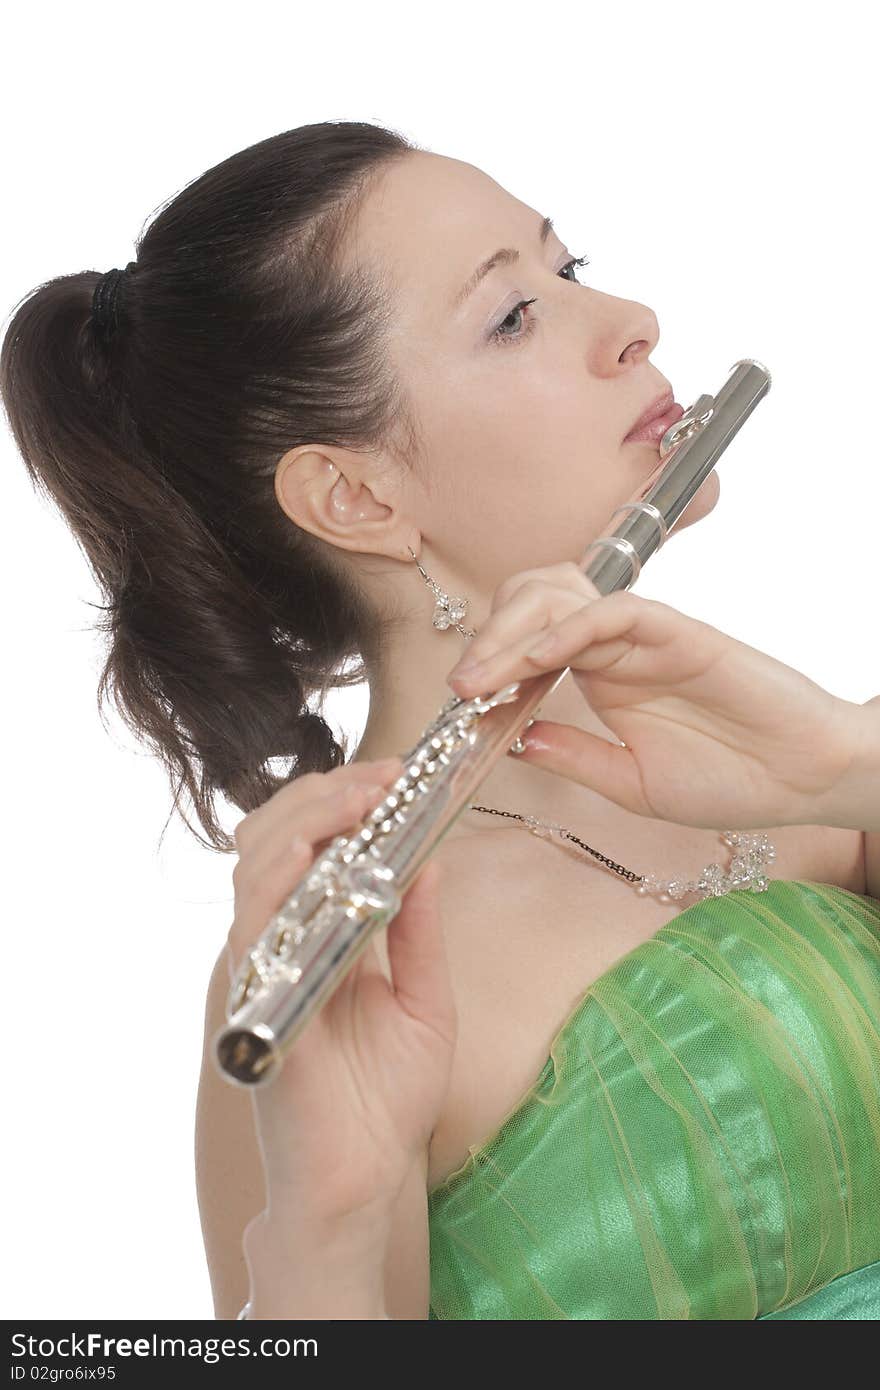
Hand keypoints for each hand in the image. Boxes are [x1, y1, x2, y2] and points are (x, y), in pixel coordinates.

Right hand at [226, 757, 457, 1221]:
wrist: (366, 1180)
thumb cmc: (389, 1099)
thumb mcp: (424, 999)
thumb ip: (421, 931)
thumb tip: (432, 856)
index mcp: (321, 936)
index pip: (314, 846)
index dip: (346, 802)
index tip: (397, 775)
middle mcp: (284, 942)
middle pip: (275, 840)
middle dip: (325, 795)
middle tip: (382, 776)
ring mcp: (264, 967)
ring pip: (256, 867)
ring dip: (306, 820)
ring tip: (358, 796)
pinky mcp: (255, 998)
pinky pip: (252, 924)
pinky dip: (276, 878)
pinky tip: (309, 850)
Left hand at [446, 561, 857, 831]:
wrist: (804, 778)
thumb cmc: (730, 780)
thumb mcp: (633, 784)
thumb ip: (576, 757)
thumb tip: (514, 740)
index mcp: (599, 680)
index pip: (527, 648)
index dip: (488, 666)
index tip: (457, 702)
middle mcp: (613, 650)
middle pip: (533, 610)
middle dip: (489, 639)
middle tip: (462, 684)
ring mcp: (642, 637)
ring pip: (563, 600)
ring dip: (516, 630)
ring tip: (484, 673)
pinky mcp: (679, 631)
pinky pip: (615, 610)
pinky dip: (571, 627)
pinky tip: (540, 659)